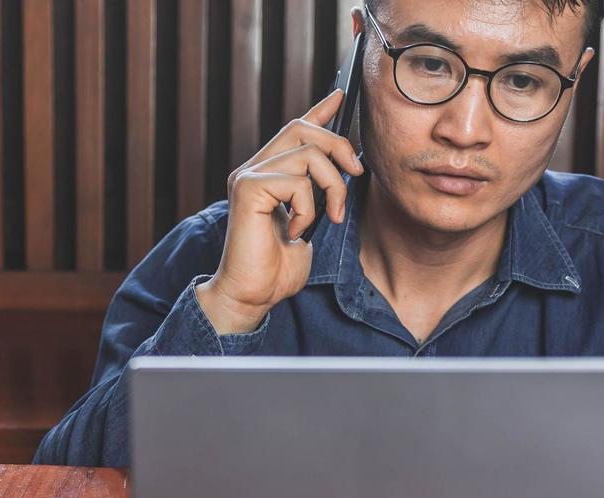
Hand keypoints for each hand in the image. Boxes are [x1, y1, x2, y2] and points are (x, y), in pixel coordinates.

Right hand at [196, 89, 364, 335]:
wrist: (252, 295)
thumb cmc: (277, 268)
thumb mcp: (310, 222)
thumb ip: (319, 193)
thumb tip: (344, 167)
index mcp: (267, 174)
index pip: (294, 129)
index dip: (319, 111)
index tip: (340, 96)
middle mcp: (253, 168)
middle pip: (302, 128)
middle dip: (338, 146)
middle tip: (356, 174)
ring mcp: (248, 176)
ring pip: (308, 155)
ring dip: (331, 187)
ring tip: (327, 218)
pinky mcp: (247, 188)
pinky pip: (296, 181)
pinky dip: (306, 208)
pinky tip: (296, 231)